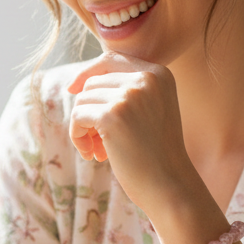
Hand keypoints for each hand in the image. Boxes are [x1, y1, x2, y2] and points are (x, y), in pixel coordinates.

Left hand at [67, 52, 195, 211]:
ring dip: (84, 127)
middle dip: (90, 110)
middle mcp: (146, 79)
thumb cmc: (157, 154)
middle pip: (93, 82)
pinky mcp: (112, 116)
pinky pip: (77, 116)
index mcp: (159, 74)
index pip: (111, 58)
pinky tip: (92, 154)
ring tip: (98, 150)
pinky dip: (78, 136)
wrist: (170, 185)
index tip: (73, 89)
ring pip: (83, 100)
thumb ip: (126, 90)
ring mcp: (129, 96)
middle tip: (98, 140)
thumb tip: (78, 83)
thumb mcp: (150, 111)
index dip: (88, 72)